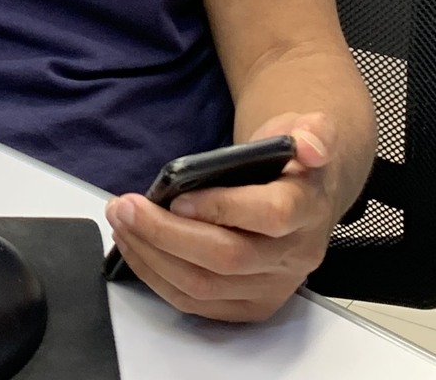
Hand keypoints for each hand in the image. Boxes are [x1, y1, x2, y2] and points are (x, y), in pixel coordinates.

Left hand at [104, 114, 340, 322]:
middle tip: (126, 207)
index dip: (222, 208)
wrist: (304, 193)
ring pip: (205, 286)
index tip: (177, 197)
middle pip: (227, 258)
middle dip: (166, 234)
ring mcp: (272, 286)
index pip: (271, 215)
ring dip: (152, 257)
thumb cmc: (293, 160)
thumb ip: (314, 132)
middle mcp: (294, 255)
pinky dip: (158, 278)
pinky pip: (197, 303)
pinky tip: (136, 248)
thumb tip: (309, 146)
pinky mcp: (249, 306)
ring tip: (121, 223)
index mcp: (309, 208)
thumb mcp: (311, 129)